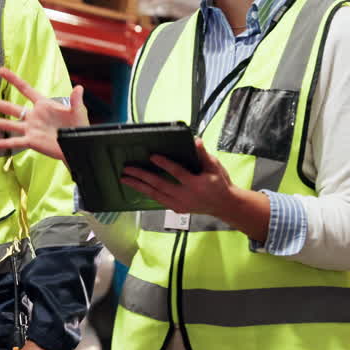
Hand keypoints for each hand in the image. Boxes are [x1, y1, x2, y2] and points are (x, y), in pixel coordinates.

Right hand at [0, 67, 87, 160]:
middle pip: (10, 107)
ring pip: (8, 124)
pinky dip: (3, 143)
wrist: (78, 145)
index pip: (25, 89)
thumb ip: (76, 100)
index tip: (1, 70)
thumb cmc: (79, 126)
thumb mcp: (78, 111)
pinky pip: (15, 141)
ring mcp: (31, 129)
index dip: (14, 79)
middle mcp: (33, 116)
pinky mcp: (31, 141)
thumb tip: (79, 88)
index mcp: (43, 105)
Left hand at [121, 139, 270, 240]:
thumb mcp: (215, 167)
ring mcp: (180, 204)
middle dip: (142, 176)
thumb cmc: (220, 183)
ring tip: (125, 179)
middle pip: (160, 185)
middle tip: (128, 169)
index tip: (152, 156)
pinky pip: (158, 200)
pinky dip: (146, 193)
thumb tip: (196, 141)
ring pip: (155, 194)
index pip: (177, 173)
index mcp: (196, 184)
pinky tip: (137, 186)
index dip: (165, 164)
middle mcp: (186, 196)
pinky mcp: (177, 209)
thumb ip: (203, 155)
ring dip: (138, 186)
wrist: (224, 205)